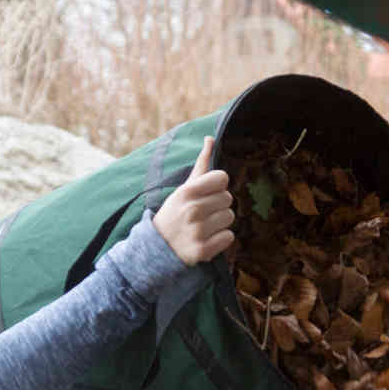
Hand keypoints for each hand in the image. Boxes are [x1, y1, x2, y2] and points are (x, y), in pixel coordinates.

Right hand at [154, 136, 234, 265]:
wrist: (158, 248)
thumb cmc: (175, 212)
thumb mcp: (184, 187)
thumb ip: (201, 164)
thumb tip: (210, 138)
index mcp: (187, 192)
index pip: (222, 178)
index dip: (218, 186)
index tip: (207, 194)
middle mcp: (192, 210)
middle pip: (228, 198)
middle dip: (219, 205)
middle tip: (203, 212)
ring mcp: (197, 231)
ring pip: (230, 217)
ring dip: (220, 222)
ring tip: (204, 226)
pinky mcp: (202, 251)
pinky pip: (229, 237)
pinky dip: (220, 239)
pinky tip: (206, 238)